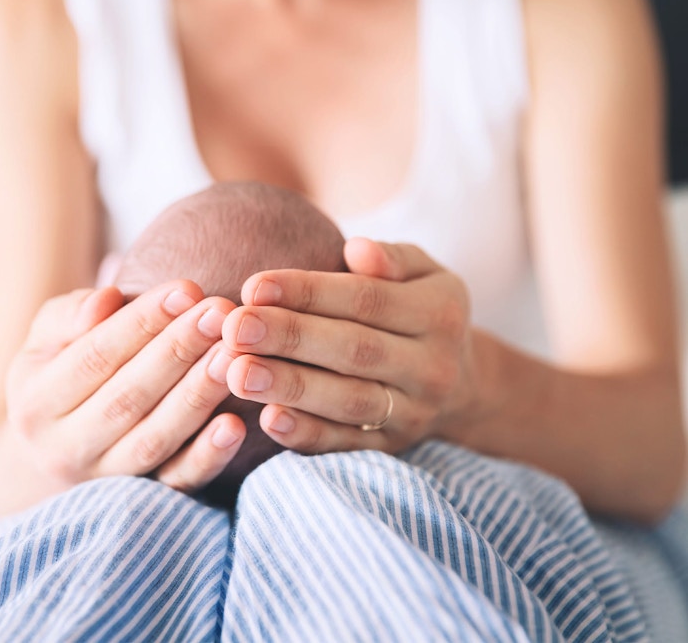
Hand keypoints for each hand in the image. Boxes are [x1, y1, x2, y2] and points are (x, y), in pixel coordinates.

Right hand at [5, 282, 246, 493]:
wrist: (48, 455)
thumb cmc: (58, 375)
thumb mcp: (45, 340)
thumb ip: (69, 315)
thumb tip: (106, 300)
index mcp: (34, 403)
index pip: (96, 356)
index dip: (143, 322)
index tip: (187, 290)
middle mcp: (64, 449)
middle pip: (129, 396)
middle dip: (178, 351)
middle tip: (221, 314)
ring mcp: (104, 481)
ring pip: (155, 438)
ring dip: (198, 395)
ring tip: (233, 355)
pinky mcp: (142, 502)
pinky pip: (176, 484)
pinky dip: (207, 457)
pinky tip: (236, 425)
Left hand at [219, 238, 476, 454]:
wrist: (463, 386)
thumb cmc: (420, 310)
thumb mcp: (424, 273)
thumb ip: (392, 257)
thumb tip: (357, 250)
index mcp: (439, 313)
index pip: (366, 299)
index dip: (308, 292)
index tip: (253, 286)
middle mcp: (432, 367)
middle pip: (354, 350)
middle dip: (290, 338)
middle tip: (234, 328)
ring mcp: (413, 413)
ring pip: (348, 401)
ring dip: (290, 387)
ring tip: (237, 372)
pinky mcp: (391, 447)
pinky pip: (348, 444)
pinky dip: (308, 434)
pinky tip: (267, 420)